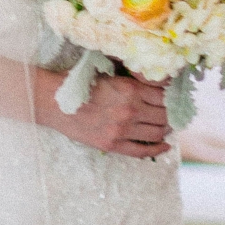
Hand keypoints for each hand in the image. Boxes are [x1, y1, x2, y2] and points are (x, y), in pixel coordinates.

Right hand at [38, 67, 171, 159]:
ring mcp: (121, 129)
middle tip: (170, 116)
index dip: (170, 99)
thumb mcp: (109, 74)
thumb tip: (156, 85)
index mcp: (130, 89)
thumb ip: (132, 80)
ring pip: (156, 133)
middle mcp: (130, 109)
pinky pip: (142, 151)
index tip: (171, 101)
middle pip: (164, 116)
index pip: (164, 97)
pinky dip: (157, 150)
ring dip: (165, 131)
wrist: (52, 101)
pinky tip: (164, 147)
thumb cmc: (78, 83)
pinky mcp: (112, 144)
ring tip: (165, 128)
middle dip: (170, 116)